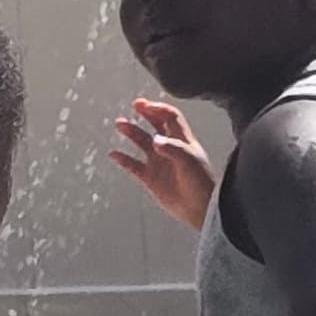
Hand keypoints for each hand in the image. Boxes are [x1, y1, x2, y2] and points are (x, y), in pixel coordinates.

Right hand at [112, 97, 215, 231]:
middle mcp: (169, 148)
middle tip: (135, 105)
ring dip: (131, 131)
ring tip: (120, 123)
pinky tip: (114, 154)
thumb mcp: (189, 162)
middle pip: (156, 124)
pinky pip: (133, 166)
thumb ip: (173, 148)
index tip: (145, 105)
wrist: (200, 210)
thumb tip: (155, 140)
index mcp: (183, 140)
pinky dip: (123, 159)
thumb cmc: (201, 184)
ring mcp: (159, 162)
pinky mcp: (151, 178)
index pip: (170, 117)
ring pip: (142, 142)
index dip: (158, 108)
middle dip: (146, 113)